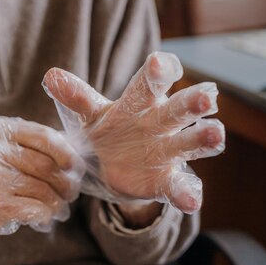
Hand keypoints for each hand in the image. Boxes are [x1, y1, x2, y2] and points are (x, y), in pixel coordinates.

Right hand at [0, 117, 85, 255]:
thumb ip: (28, 147)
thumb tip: (75, 153)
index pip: (46, 137)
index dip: (68, 154)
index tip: (76, 168)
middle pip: (49, 167)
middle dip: (67, 184)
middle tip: (71, 195)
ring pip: (45, 191)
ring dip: (58, 205)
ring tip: (59, 211)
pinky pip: (36, 211)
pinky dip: (45, 218)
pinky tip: (43, 223)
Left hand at [43, 52, 224, 213]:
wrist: (115, 168)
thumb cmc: (108, 131)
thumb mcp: (91, 115)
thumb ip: (76, 98)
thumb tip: (50, 76)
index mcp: (140, 102)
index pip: (151, 83)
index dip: (158, 72)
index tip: (159, 63)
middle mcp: (160, 123)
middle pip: (177, 109)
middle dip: (192, 103)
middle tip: (208, 97)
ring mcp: (167, 151)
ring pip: (188, 142)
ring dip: (202, 139)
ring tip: (215, 136)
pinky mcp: (166, 181)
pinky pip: (179, 186)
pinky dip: (186, 193)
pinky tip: (192, 201)